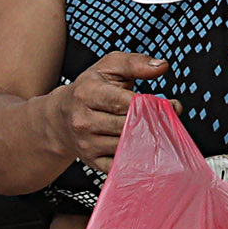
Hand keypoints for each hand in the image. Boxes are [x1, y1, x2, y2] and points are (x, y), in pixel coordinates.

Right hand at [42, 52, 163, 164]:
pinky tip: (144, 147)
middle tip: (167, 118)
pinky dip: (137, 158)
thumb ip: (135, 63)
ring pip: (127, 146)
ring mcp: (87, 144)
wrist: (60, 118)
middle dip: (152, 122)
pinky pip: (121, 165)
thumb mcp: (108, 67)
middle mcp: (83, 121)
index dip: (147, 104)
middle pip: (127, 126)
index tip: (165, 104)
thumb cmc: (89, 89)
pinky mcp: (92, 161)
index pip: (122, 102)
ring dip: (147, 140)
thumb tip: (161, 67)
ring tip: (156, 130)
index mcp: (86, 94)